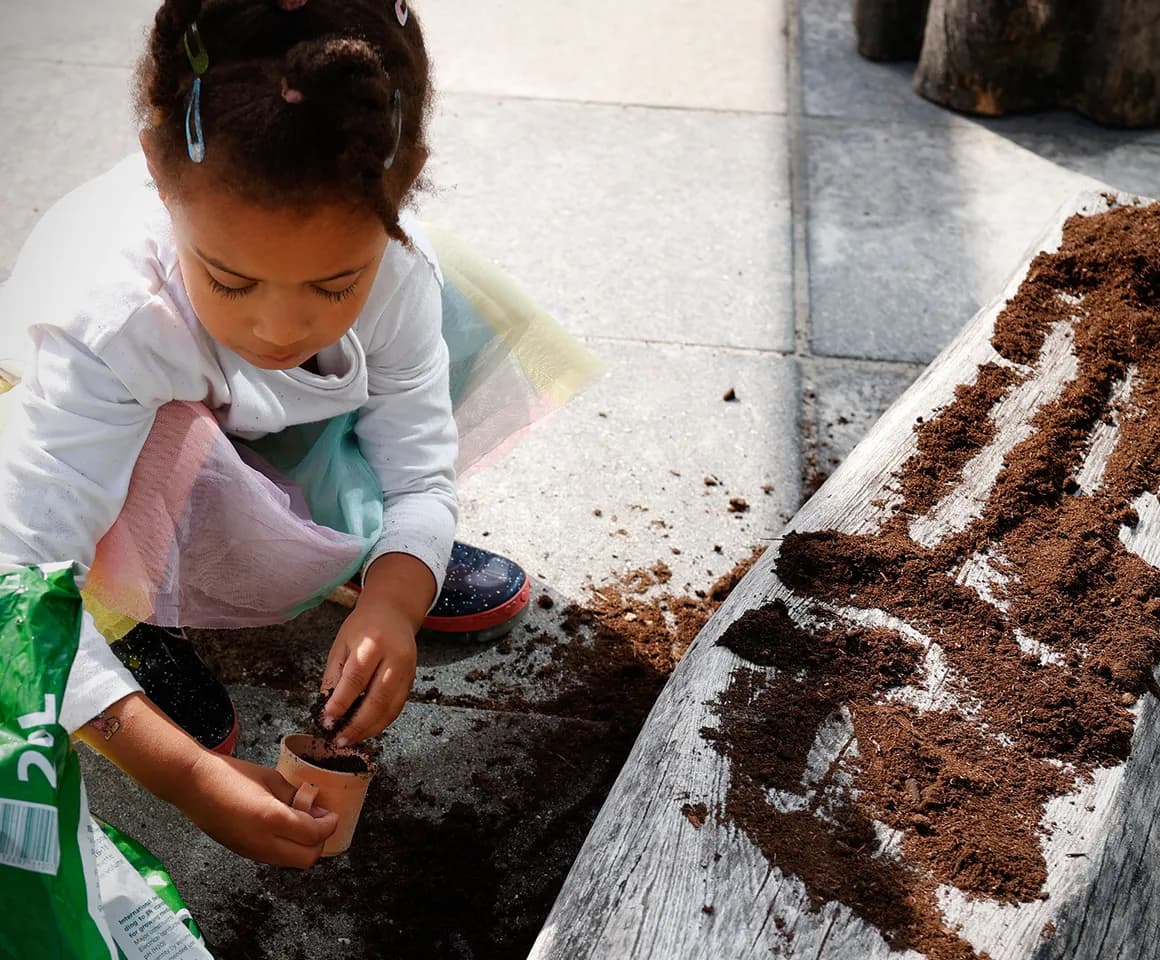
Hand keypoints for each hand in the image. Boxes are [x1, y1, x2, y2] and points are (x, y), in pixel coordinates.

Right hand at [181, 751, 337, 866]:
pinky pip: (275, 858)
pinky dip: (287, 848)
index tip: (332, 814)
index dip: (329, 825)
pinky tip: (284, 828)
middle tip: (321, 821)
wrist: (193, 785)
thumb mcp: (271, 779)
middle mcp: (263, 842)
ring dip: (304, 847)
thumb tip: (313, 808)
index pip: (314, 835)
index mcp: (272, 819)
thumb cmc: (231, 775)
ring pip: (291, 862)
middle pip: (307, 859)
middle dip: (320, 842)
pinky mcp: (243, 853)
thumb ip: (294, 796)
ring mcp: (252, 852)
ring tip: (302, 823)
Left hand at [320, 589, 419, 744]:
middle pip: (377, 699)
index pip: (355, 679)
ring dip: (369, 729)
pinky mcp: (412, 680)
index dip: (340, 703)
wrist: (393, 612)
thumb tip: (327, 710)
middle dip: (356, 724)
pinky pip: (397, 707)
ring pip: (390, 708)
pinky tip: (366, 729)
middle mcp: (394, 657)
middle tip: (339, 740)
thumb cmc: (363, 627)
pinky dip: (381, 722)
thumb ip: (334, 677)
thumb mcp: (341, 645)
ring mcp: (407, 670)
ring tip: (350, 740)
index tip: (327, 721)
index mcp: (372, 644)